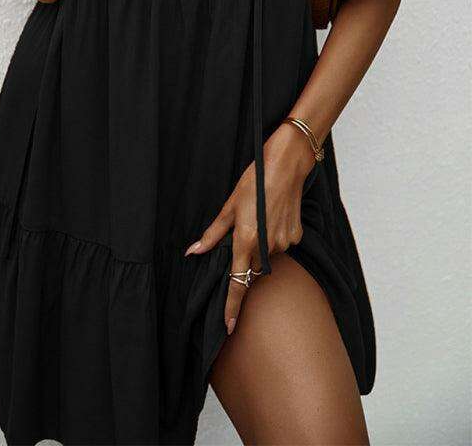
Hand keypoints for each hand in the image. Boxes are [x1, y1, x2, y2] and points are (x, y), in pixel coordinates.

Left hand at [184, 122, 315, 333]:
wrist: (287, 165)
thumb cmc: (254, 180)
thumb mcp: (230, 205)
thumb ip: (213, 233)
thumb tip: (194, 251)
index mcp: (246, 239)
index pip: (237, 281)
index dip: (232, 305)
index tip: (229, 325)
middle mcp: (266, 246)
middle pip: (251, 266)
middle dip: (246, 257)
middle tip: (246, 229)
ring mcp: (284, 243)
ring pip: (266, 255)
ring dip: (261, 244)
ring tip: (261, 216)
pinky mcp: (297, 237)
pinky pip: (281, 245)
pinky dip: (275, 236)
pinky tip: (274, 216)